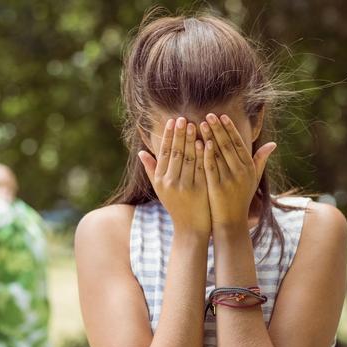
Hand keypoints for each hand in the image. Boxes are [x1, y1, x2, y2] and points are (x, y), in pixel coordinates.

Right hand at [138, 117, 210, 234]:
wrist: (190, 228)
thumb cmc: (175, 206)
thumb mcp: (160, 189)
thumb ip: (151, 170)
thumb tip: (141, 152)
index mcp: (160, 180)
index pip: (165, 153)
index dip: (169, 136)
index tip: (173, 121)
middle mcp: (170, 182)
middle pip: (176, 153)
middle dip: (180, 134)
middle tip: (184, 118)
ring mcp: (185, 186)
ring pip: (189, 158)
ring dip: (192, 140)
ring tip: (195, 125)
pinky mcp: (199, 190)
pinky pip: (201, 168)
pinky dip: (203, 154)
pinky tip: (205, 142)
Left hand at [199, 113, 275, 228]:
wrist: (231, 222)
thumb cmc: (241, 199)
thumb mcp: (253, 179)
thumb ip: (261, 160)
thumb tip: (273, 143)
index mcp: (249, 168)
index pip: (239, 143)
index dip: (230, 129)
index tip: (221, 116)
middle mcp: (241, 172)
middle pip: (228, 145)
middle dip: (218, 128)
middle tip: (208, 115)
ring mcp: (229, 180)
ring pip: (219, 153)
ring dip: (210, 137)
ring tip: (200, 124)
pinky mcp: (217, 187)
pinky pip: (211, 167)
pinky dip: (205, 153)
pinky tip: (199, 143)